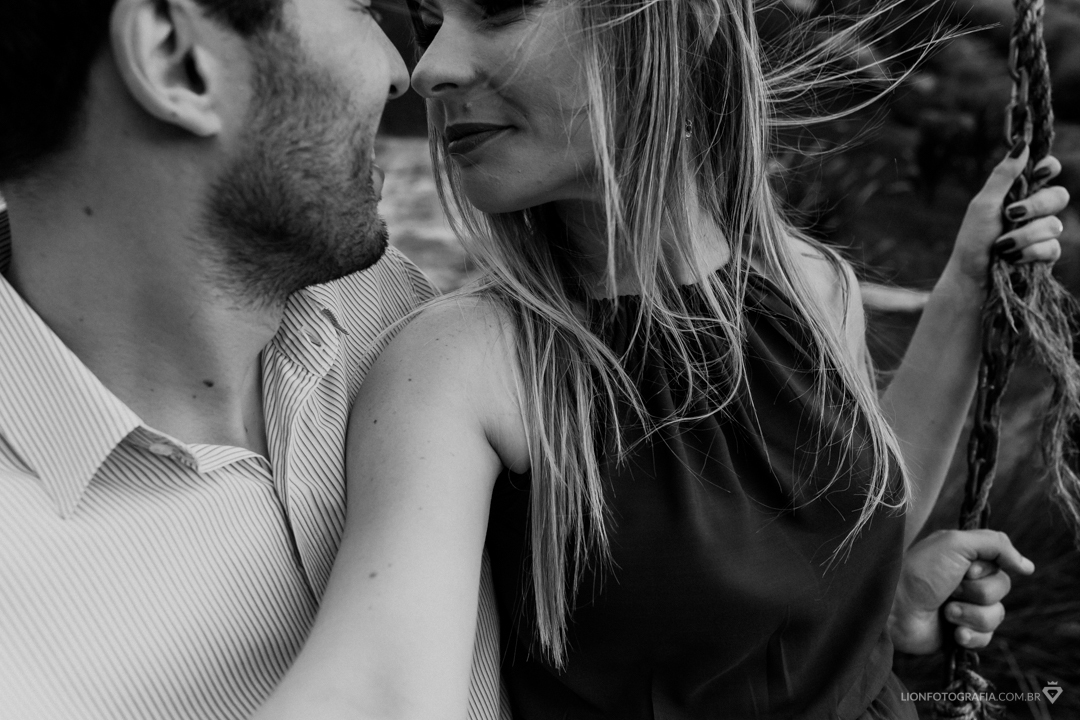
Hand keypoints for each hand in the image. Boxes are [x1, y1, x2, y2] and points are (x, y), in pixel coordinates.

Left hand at [888, 529, 1034, 654]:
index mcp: (964, 558)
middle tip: (950, 589)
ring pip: (996, 615)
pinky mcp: (959, 633)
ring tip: (946, 611)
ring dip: (971, 614)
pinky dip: (970, 635)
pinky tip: (952, 632)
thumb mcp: (955, 543)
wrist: (894, 607)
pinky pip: (986, 638)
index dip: (985, 569)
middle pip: (1001, 589)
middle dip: (977, 592)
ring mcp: (963, 608)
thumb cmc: (919, 571)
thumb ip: (995, 544)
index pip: (1002, 563)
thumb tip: (1028, 567)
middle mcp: (966, 581)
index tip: (964, 568)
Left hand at [943, 142, 1069, 292]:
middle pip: (1059, 195)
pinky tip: (1012, 258)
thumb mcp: (983, 204)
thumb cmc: (973, 239)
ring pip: (1054, 224)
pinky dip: (1029, 252)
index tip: (1039, 172)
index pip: (1048, 169)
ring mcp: (1042, 232)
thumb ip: (1003, 175)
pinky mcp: (1045, 254)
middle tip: (1011, 214)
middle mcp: (1035, 209)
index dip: (1049, 167)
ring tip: (1002, 245)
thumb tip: (1022, 143)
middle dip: (1035, 206)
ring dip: (1025, 235)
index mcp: (1019, 192)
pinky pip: (1052, 248)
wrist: (971, 276)